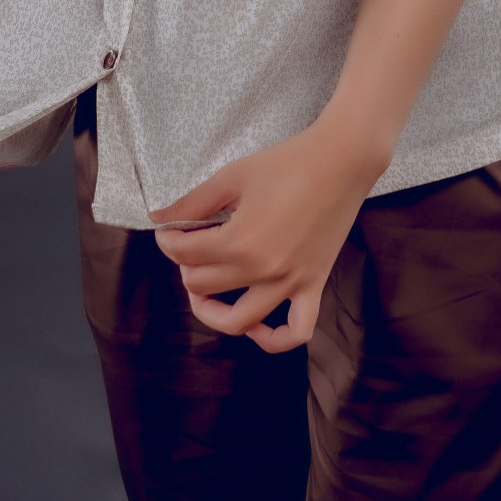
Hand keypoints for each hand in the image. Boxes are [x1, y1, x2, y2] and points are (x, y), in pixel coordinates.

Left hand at [149, 119, 384, 353]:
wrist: (341, 161)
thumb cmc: (287, 163)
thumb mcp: (233, 176)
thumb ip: (193, 202)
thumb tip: (159, 217)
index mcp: (239, 242)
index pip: (183, 254)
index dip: (167, 240)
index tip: (169, 229)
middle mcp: (262, 271)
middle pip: (202, 285)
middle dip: (185, 265)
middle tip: (191, 245)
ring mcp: (290, 283)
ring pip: (239, 322)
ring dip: (212, 311)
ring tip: (205, 292)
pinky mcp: (313, 286)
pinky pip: (295, 331)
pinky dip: (273, 339)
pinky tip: (257, 327)